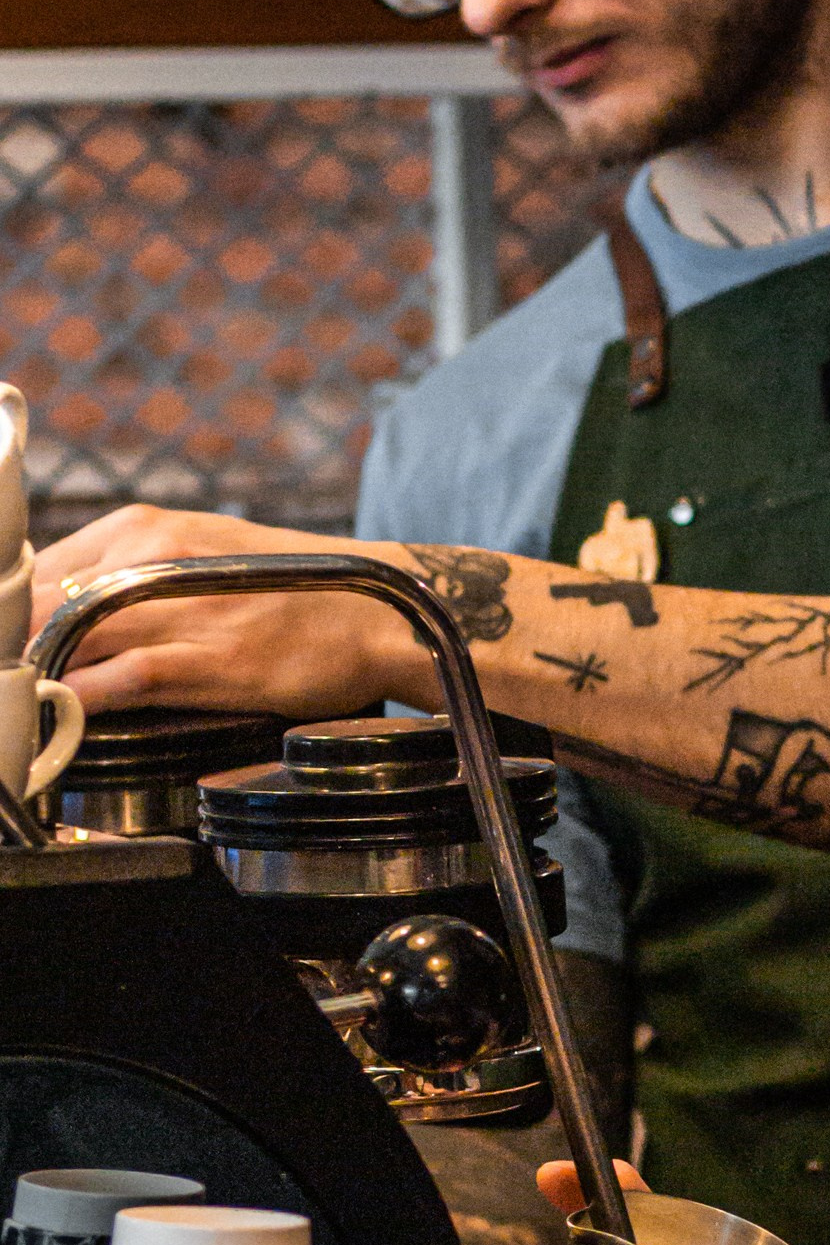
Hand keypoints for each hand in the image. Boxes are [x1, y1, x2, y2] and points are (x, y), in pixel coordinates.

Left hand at [32, 506, 420, 717]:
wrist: (378, 609)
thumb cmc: (293, 588)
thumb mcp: (203, 552)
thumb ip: (136, 573)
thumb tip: (68, 609)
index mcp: (145, 528)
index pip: (37, 570)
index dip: (10, 617)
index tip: (10, 649)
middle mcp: (153, 557)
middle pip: (41, 606)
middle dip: (17, 650)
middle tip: (13, 683)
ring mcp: (179, 608)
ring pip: (69, 641)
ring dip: (37, 677)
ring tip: (26, 706)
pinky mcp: (207, 659)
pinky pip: (116, 681)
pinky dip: (78, 701)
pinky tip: (65, 716)